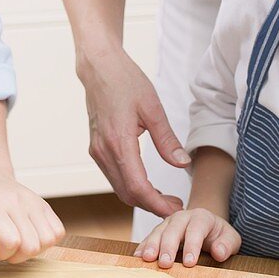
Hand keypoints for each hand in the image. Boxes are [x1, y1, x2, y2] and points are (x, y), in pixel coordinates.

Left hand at [0, 170, 64, 262]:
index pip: (10, 242)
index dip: (2, 253)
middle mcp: (15, 201)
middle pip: (31, 245)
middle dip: (16, 255)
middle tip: (3, 247)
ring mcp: (32, 201)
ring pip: (47, 240)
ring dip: (32, 249)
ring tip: (17, 242)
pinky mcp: (43, 204)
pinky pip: (58, 231)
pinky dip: (46, 240)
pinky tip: (29, 236)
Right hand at [79, 45, 189, 216]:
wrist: (99, 67)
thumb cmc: (125, 81)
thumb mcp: (153, 108)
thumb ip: (167, 140)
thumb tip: (182, 163)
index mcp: (119, 142)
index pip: (138, 187)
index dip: (157, 204)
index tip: (176, 210)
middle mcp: (103, 151)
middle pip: (127, 193)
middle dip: (152, 205)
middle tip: (176, 206)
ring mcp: (97, 151)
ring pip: (119, 188)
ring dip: (142, 198)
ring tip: (166, 197)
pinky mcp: (96, 148)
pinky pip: (113, 176)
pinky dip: (131, 186)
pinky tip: (148, 184)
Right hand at [134, 208, 240, 268]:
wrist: (207, 229)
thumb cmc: (219, 237)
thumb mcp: (231, 239)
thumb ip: (227, 244)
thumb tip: (219, 252)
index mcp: (202, 217)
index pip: (196, 228)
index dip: (192, 245)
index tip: (190, 262)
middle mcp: (183, 217)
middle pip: (173, 228)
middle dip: (168, 246)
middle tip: (165, 264)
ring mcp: (168, 223)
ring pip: (158, 231)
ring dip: (152, 245)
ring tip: (148, 259)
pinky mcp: (159, 232)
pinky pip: (149, 237)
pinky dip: (143, 247)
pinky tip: (138, 257)